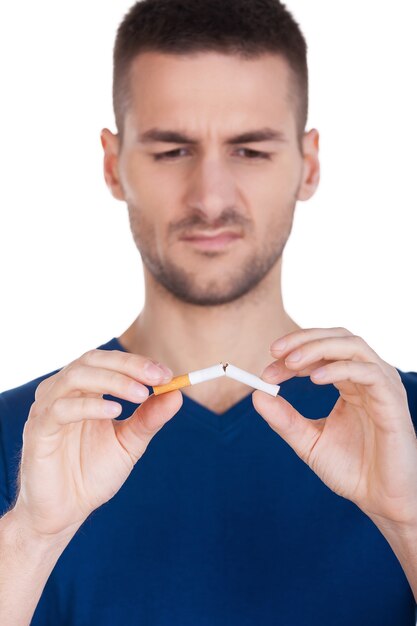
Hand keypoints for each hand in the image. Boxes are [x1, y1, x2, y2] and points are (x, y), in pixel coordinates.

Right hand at [12, 349, 181, 539]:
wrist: (65, 513)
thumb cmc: (92, 473)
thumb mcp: (129, 443)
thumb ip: (149, 418)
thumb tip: (177, 394)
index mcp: (83, 391)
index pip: (108, 361)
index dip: (137, 363)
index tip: (167, 375)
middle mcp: (62, 393)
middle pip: (92, 360)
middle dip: (128, 365)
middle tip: (158, 378)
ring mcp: (46, 410)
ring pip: (76, 377)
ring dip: (113, 381)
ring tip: (141, 394)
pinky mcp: (37, 432)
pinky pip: (60, 410)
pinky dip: (90, 407)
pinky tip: (115, 412)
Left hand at [252, 327, 416, 527]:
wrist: (381, 501)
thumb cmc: (352, 470)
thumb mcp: (309, 441)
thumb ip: (284, 419)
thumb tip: (256, 395)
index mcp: (350, 383)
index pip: (321, 352)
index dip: (293, 353)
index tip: (267, 367)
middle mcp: (368, 378)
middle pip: (337, 338)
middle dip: (303, 340)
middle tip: (275, 353)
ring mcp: (382, 386)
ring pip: (353, 346)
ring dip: (318, 348)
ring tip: (291, 363)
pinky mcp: (393, 401)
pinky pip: (368, 372)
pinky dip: (340, 369)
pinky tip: (315, 380)